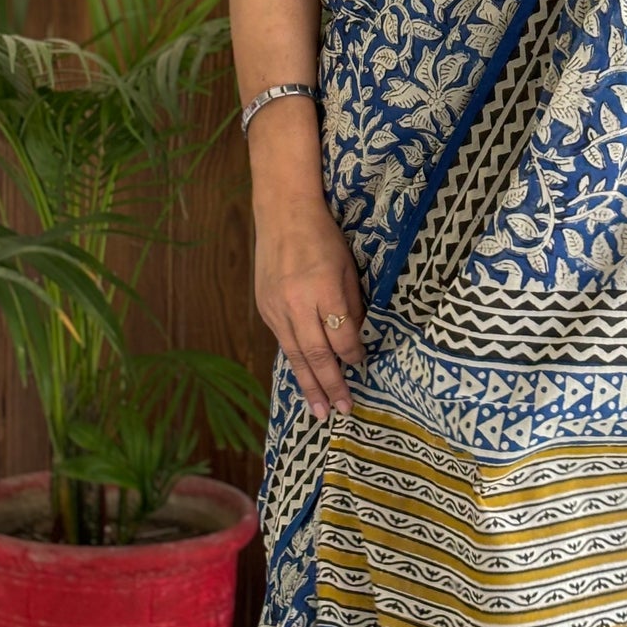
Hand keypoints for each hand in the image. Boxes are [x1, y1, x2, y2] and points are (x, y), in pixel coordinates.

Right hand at [253, 192, 365, 419]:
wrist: (283, 215)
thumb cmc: (323, 237)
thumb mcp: (347, 267)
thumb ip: (351, 305)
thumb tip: (355, 341)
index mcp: (323, 289)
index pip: (341, 336)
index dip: (353, 355)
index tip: (362, 366)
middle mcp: (297, 303)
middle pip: (316, 354)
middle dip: (331, 385)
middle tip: (342, 410)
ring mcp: (276, 308)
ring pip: (295, 355)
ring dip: (309, 385)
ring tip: (319, 411)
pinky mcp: (264, 309)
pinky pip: (283, 342)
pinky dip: (295, 363)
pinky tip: (303, 380)